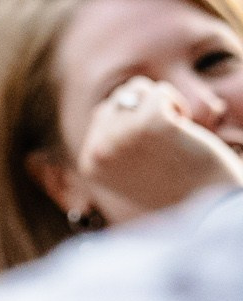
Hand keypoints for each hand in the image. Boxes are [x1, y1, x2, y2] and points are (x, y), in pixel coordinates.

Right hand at [79, 76, 242, 226]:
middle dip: (144, 111)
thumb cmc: (177, 189)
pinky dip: (178, 105)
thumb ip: (113, 143)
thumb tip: (114, 102)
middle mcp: (98, 149)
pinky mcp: (151, 124)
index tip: (151, 154)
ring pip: (137, 89)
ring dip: (161, 105)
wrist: (209, 211)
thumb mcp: (129, 170)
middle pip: (118, 98)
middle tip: (164, 144)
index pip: (102, 114)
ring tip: (173, 135)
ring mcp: (122, 135)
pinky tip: (185, 130)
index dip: (133, 124)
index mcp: (90, 162)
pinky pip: (161, 93)